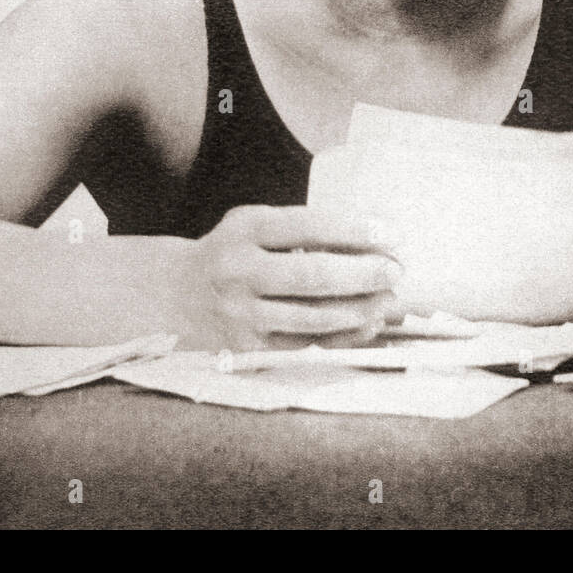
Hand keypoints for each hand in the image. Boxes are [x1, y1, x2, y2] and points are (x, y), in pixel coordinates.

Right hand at [189, 205, 404, 350]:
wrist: (175, 293)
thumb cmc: (233, 251)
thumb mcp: (253, 223)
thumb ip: (300, 228)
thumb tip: (371, 240)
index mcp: (245, 229)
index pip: (307, 225)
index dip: (352, 230)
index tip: (389, 233)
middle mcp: (239, 271)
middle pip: (313, 276)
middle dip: (364, 274)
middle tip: (397, 270)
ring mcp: (241, 315)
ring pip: (313, 317)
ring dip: (360, 309)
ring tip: (389, 299)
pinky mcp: (246, 349)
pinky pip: (305, 347)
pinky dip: (343, 338)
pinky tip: (368, 325)